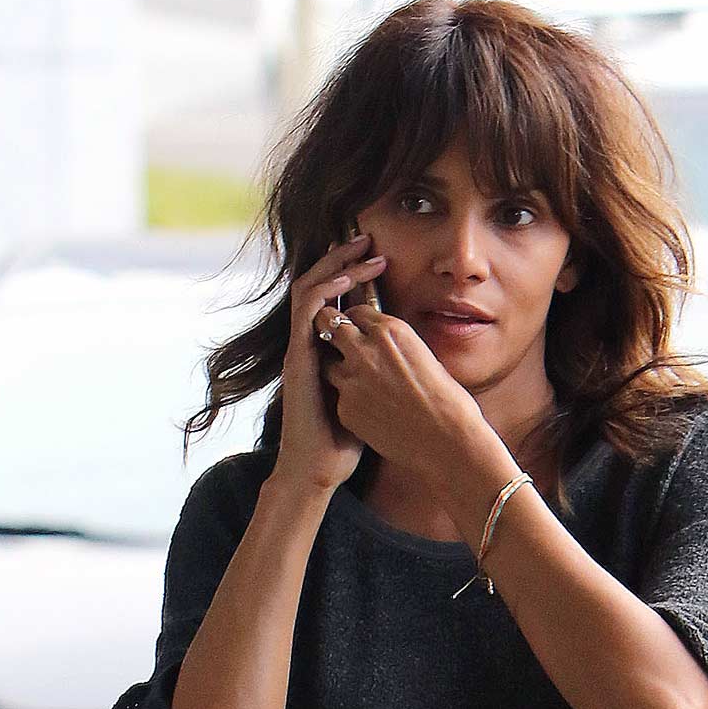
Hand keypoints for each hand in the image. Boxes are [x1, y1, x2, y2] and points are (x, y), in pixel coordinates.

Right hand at [273, 232, 389, 496]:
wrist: (318, 469)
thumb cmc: (346, 444)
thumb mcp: (371, 399)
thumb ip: (380, 375)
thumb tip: (410, 361)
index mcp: (326, 351)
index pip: (339, 302)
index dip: (358, 279)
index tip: (384, 262)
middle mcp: (310, 344)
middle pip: (323, 286)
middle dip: (345, 259)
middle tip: (369, 239)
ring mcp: (301, 348)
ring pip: (311, 288)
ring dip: (336, 265)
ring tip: (360, 247)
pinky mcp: (297, 356)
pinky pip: (307, 310)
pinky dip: (326, 289)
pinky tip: (346, 277)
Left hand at [314, 297, 486, 488]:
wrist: (447, 442)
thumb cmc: (447, 402)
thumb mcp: (424, 356)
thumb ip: (395, 346)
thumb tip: (382, 345)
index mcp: (390, 331)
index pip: (355, 312)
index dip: (354, 322)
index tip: (356, 331)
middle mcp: (366, 350)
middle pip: (328, 324)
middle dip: (330, 331)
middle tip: (337, 344)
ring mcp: (352, 381)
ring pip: (328, 365)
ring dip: (338, 370)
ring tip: (359, 385)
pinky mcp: (346, 410)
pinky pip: (339, 399)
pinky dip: (350, 403)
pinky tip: (371, 413)